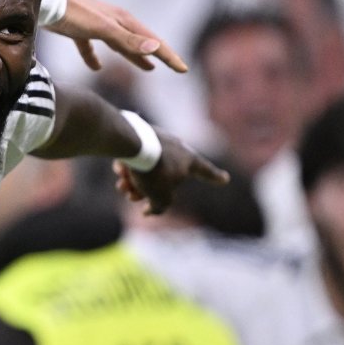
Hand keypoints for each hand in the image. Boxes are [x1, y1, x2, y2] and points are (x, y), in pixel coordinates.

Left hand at [45, 0, 187, 72]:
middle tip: (174, 67)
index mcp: (122, 21)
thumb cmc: (74, 15)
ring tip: (147, 70)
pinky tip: (95, 67)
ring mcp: (95, 25)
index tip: (183, 69)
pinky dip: (94, 57)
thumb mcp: (103, 29)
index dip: (168, 56)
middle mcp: (113, 21)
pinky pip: (90, 47)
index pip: (152, 41)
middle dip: (157, 55)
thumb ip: (128, 40)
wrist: (45, 3)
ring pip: (119, 45)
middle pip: (140, 42)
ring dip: (133, 56)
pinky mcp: (77, 30)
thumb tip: (155, 47)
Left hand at [113, 133, 228, 214]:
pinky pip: (135, 156)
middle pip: (163, 177)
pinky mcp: (140, 134)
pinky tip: (118, 169)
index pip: (206, 172)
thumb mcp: (161, 197)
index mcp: (190, 160)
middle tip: (131, 196)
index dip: (214, 177)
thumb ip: (161, 207)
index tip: (224, 179)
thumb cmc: (154, 171)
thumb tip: (150, 210)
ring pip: (146, 168)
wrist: (132, 144)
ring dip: (133, 181)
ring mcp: (158, 139)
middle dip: (146, 190)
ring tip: (122, 186)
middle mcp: (177, 147)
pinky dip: (127, 165)